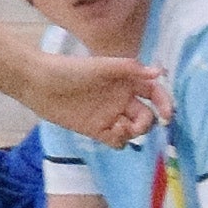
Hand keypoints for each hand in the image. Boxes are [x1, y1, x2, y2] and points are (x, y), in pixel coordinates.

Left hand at [19, 48, 166, 149]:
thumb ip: (131, 69)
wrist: (40, 83)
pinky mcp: (97, 130)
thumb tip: (160, 72)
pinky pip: (117, 141)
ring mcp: (110, 116)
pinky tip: (110, 131)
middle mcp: (121, 100)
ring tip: (118, 127)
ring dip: (133, 132)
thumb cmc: (71, 69)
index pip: (153, 93)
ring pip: (134, 131)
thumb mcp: (103, 66)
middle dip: (147, 122)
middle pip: (146, 116)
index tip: (167, 113)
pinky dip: (119, 140)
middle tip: (137, 125)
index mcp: (126, 82)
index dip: (164, 103)